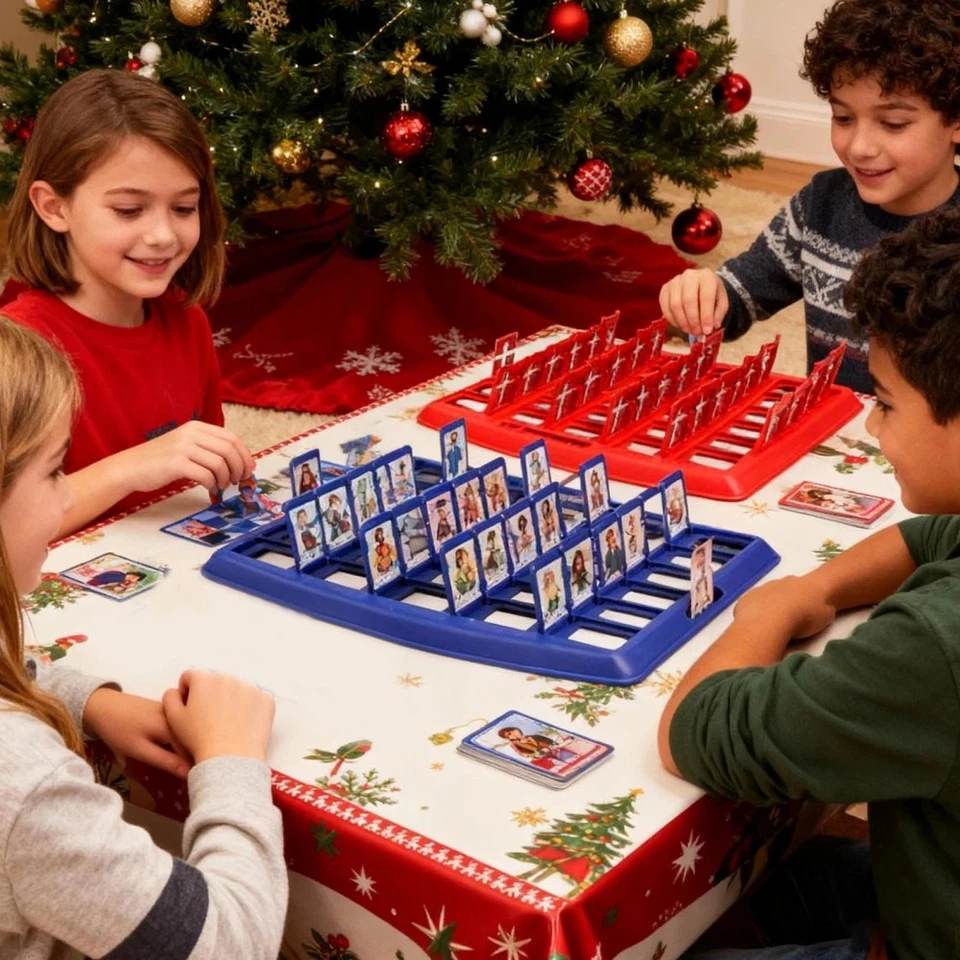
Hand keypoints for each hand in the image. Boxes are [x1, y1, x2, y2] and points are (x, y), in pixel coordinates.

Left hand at [83, 688, 191, 778]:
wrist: (101, 704)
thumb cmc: (118, 730)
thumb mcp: (140, 750)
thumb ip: (166, 761)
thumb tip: (188, 774)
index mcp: (173, 726)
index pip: (194, 748)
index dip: (196, 764)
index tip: (197, 778)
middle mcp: (177, 715)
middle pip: (192, 739)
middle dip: (193, 756)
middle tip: (191, 774)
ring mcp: (173, 711)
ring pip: (186, 732)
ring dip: (187, 746)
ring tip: (185, 763)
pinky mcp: (166, 709)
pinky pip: (179, 726)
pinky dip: (180, 737)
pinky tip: (174, 747)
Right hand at [118, 421, 255, 495]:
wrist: (130, 467)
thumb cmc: (161, 460)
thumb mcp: (186, 446)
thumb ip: (209, 448)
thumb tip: (239, 462)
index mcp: (196, 427)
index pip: (231, 437)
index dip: (244, 454)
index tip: (249, 468)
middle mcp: (191, 433)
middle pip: (229, 449)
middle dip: (239, 467)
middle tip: (239, 480)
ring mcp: (183, 447)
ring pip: (219, 463)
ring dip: (226, 478)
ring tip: (222, 485)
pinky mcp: (176, 463)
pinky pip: (206, 475)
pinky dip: (213, 484)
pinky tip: (210, 488)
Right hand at [162, 671, 275, 764]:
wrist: (230, 758)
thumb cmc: (199, 739)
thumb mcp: (174, 718)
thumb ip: (170, 697)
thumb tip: (178, 690)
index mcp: (204, 679)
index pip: (191, 677)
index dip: (187, 693)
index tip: (191, 709)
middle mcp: (228, 678)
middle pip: (215, 682)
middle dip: (211, 695)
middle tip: (210, 719)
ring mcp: (250, 687)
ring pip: (236, 690)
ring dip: (230, 700)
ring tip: (227, 724)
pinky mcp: (265, 699)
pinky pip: (254, 699)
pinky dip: (249, 708)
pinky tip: (242, 725)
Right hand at [659, 268, 728, 335]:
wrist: (700, 284)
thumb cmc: (712, 294)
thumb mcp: (721, 303)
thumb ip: (718, 315)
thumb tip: (712, 327)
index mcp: (707, 276)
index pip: (706, 297)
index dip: (706, 316)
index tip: (707, 331)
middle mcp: (689, 275)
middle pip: (688, 301)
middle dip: (693, 321)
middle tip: (697, 333)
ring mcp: (675, 281)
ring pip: (675, 305)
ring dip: (682, 322)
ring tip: (690, 331)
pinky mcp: (665, 289)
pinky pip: (665, 307)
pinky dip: (672, 320)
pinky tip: (680, 325)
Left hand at [733, 575, 836, 639]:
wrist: (772, 620)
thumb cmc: (803, 618)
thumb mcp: (826, 615)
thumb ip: (824, 609)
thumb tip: (823, 608)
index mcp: (802, 584)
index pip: (805, 588)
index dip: (804, 600)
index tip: (804, 613)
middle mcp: (780, 582)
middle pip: (784, 590)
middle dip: (786, 602)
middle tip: (788, 620)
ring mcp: (762, 589)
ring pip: (767, 595)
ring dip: (770, 606)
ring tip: (772, 625)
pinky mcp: (746, 598)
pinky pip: (752, 604)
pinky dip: (755, 612)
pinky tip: (757, 625)